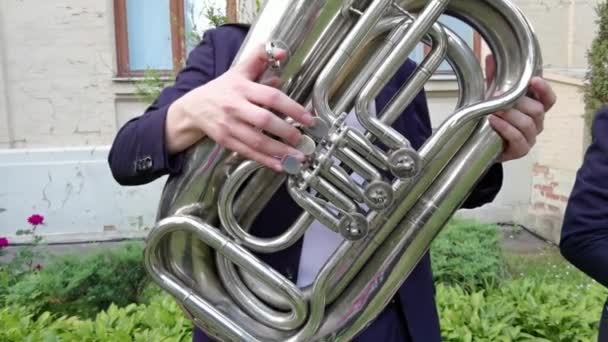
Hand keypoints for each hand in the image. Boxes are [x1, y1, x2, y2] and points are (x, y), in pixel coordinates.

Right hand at [166, 44, 313, 171]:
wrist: (193, 107)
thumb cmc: (223, 89)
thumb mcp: (239, 70)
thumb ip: (260, 58)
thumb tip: (281, 52)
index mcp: (242, 88)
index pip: (270, 97)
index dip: (291, 107)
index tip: (308, 118)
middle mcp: (235, 107)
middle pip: (264, 121)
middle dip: (286, 132)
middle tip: (303, 140)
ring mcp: (229, 126)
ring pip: (257, 141)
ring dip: (279, 151)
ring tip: (298, 157)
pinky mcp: (226, 141)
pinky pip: (248, 153)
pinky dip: (265, 161)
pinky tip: (281, 165)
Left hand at [484, 55, 555, 161]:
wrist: (479, 143)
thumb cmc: (492, 117)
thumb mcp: (492, 96)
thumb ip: (494, 77)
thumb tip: (490, 57)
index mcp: (535, 108)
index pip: (549, 99)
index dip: (544, 89)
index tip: (534, 80)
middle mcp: (537, 123)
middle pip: (538, 110)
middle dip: (518, 102)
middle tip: (498, 96)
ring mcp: (530, 138)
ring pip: (528, 124)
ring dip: (511, 116)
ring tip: (494, 110)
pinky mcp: (520, 150)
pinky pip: (518, 139)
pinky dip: (506, 129)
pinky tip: (493, 121)